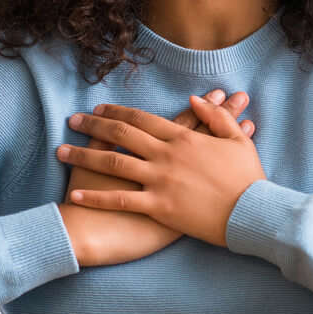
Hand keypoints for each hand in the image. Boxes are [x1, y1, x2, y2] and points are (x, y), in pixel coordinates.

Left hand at [62, 94, 265, 247]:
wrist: (250, 213)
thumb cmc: (247, 178)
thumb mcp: (238, 140)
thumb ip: (216, 117)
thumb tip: (194, 100)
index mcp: (184, 138)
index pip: (143, 119)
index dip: (118, 112)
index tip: (100, 109)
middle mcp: (167, 155)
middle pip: (122, 135)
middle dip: (94, 125)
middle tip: (74, 121)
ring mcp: (160, 181)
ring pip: (114, 163)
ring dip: (84, 155)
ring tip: (61, 150)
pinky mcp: (158, 207)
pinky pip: (120, 200)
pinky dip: (96, 197)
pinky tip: (76, 193)